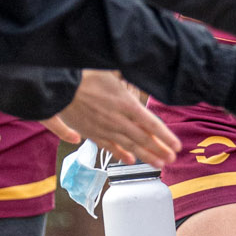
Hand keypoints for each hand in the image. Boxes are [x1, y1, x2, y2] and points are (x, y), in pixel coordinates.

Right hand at [43, 71, 180, 167]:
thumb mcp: (112, 71)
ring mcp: (105, 129)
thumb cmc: (85, 75)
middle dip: (159, 150)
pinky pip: (108, 146)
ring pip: (129, 146)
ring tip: (158, 165)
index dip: (165, 136)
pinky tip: (130, 160)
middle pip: (143, 138)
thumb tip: (144, 71)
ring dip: (145, 156)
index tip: (177, 146)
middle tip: (172, 160)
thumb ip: (129, 77)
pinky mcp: (91, 133)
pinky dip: (120, 154)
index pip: (151, 123)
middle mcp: (118, 120)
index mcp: (126, 104)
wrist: (59, 88)